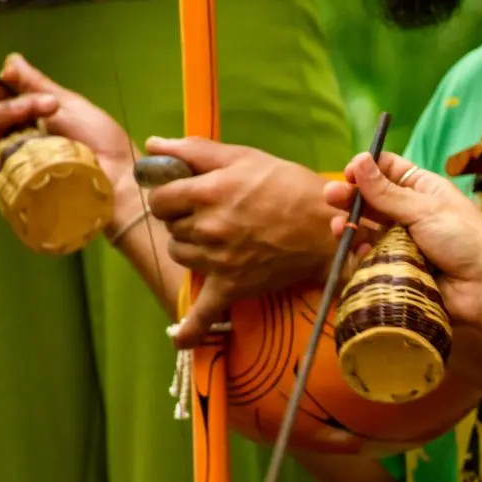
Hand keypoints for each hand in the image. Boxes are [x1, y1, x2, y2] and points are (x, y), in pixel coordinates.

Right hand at [0, 53, 134, 195]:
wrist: (122, 177)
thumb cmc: (105, 143)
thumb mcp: (70, 105)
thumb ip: (37, 86)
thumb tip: (12, 61)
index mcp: (31, 127)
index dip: (0, 93)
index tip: (12, 80)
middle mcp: (18, 148)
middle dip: (8, 107)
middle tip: (43, 106)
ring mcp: (14, 170)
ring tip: (8, 124)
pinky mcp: (13, 190)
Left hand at [145, 137, 335, 347]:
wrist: (328, 227)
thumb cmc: (289, 186)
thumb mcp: (244, 156)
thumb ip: (194, 150)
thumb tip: (153, 144)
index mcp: (206, 192)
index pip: (160, 198)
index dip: (171, 194)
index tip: (188, 194)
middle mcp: (207, 228)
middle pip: (170, 228)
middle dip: (184, 219)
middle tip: (214, 214)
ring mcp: (218, 261)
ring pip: (181, 256)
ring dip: (191, 249)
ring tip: (218, 241)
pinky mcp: (233, 287)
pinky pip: (204, 314)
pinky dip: (189, 329)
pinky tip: (177, 338)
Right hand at [322, 152, 481, 324]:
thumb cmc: (463, 240)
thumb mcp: (424, 209)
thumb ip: (387, 192)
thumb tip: (358, 160)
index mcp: (424, 191)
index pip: (389, 170)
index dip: (366, 169)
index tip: (347, 173)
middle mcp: (412, 214)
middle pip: (373, 200)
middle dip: (351, 198)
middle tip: (330, 197)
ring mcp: (404, 243)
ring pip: (368, 231)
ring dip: (351, 227)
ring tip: (337, 227)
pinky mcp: (399, 270)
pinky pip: (373, 260)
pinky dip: (362, 256)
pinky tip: (357, 253)